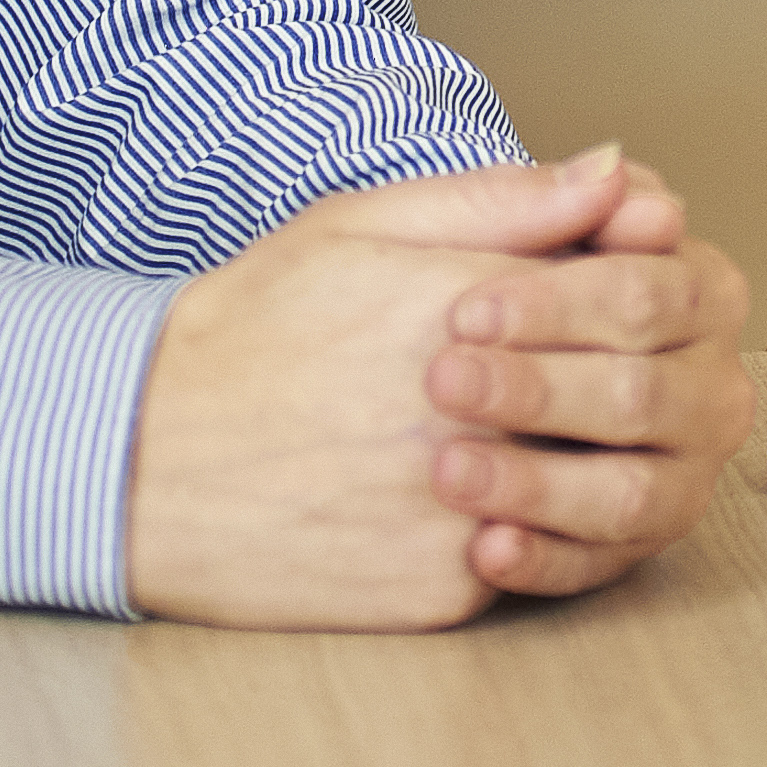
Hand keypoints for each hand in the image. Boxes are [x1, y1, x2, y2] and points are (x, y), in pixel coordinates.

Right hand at [122, 150, 746, 627]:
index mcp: (462, 309)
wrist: (138, 458)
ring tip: (520, 439)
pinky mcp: (442, 594)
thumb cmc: (251, 333)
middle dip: (612, 386)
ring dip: (575, 465)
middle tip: (575, 379)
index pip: (623, 300)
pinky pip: (525, 562)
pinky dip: (515, 532)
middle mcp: (471, 416)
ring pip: (587, 490)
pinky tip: (458, 499)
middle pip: (618, 401)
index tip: (607, 303)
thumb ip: (505, 201)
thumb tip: (621, 172)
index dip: (628, 301)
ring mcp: (462, 515)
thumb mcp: (363, 228)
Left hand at [418, 150, 753, 601]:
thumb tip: (610, 170)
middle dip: (541, 390)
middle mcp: (707, 387)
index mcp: (693, 290)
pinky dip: (542, 559)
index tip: (468, 309)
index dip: (559, 302)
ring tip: (449, 470)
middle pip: (645, 393)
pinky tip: (482, 547)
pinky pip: (601, 565)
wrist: (382, 379)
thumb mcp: (448, 229)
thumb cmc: (431, 291)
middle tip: (445, 382)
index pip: (650, 293)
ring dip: (539, 484)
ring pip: (634, 492)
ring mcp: (678, 473)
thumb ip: (528, 198)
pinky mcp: (629, 545)